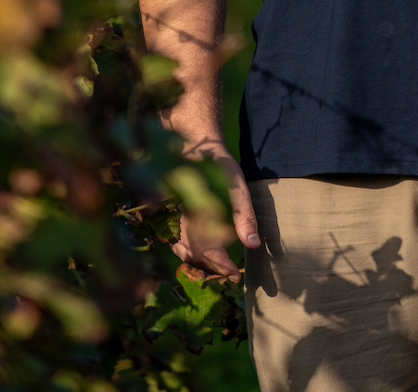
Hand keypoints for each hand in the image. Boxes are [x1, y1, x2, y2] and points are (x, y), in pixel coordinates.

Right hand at [170, 145, 261, 283]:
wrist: (193, 144)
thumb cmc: (217, 164)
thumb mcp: (236, 185)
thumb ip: (244, 215)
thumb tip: (252, 245)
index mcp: (200, 217)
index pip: (210, 253)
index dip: (223, 267)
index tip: (236, 275)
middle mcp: (182, 222)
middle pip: (196, 256)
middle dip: (214, 268)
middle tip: (231, 274)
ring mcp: (171, 220)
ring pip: (183, 252)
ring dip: (200, 263)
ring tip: (216, 268)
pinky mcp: (166, 215)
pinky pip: (173, 243)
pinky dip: (186, 253)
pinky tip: (196, 253)